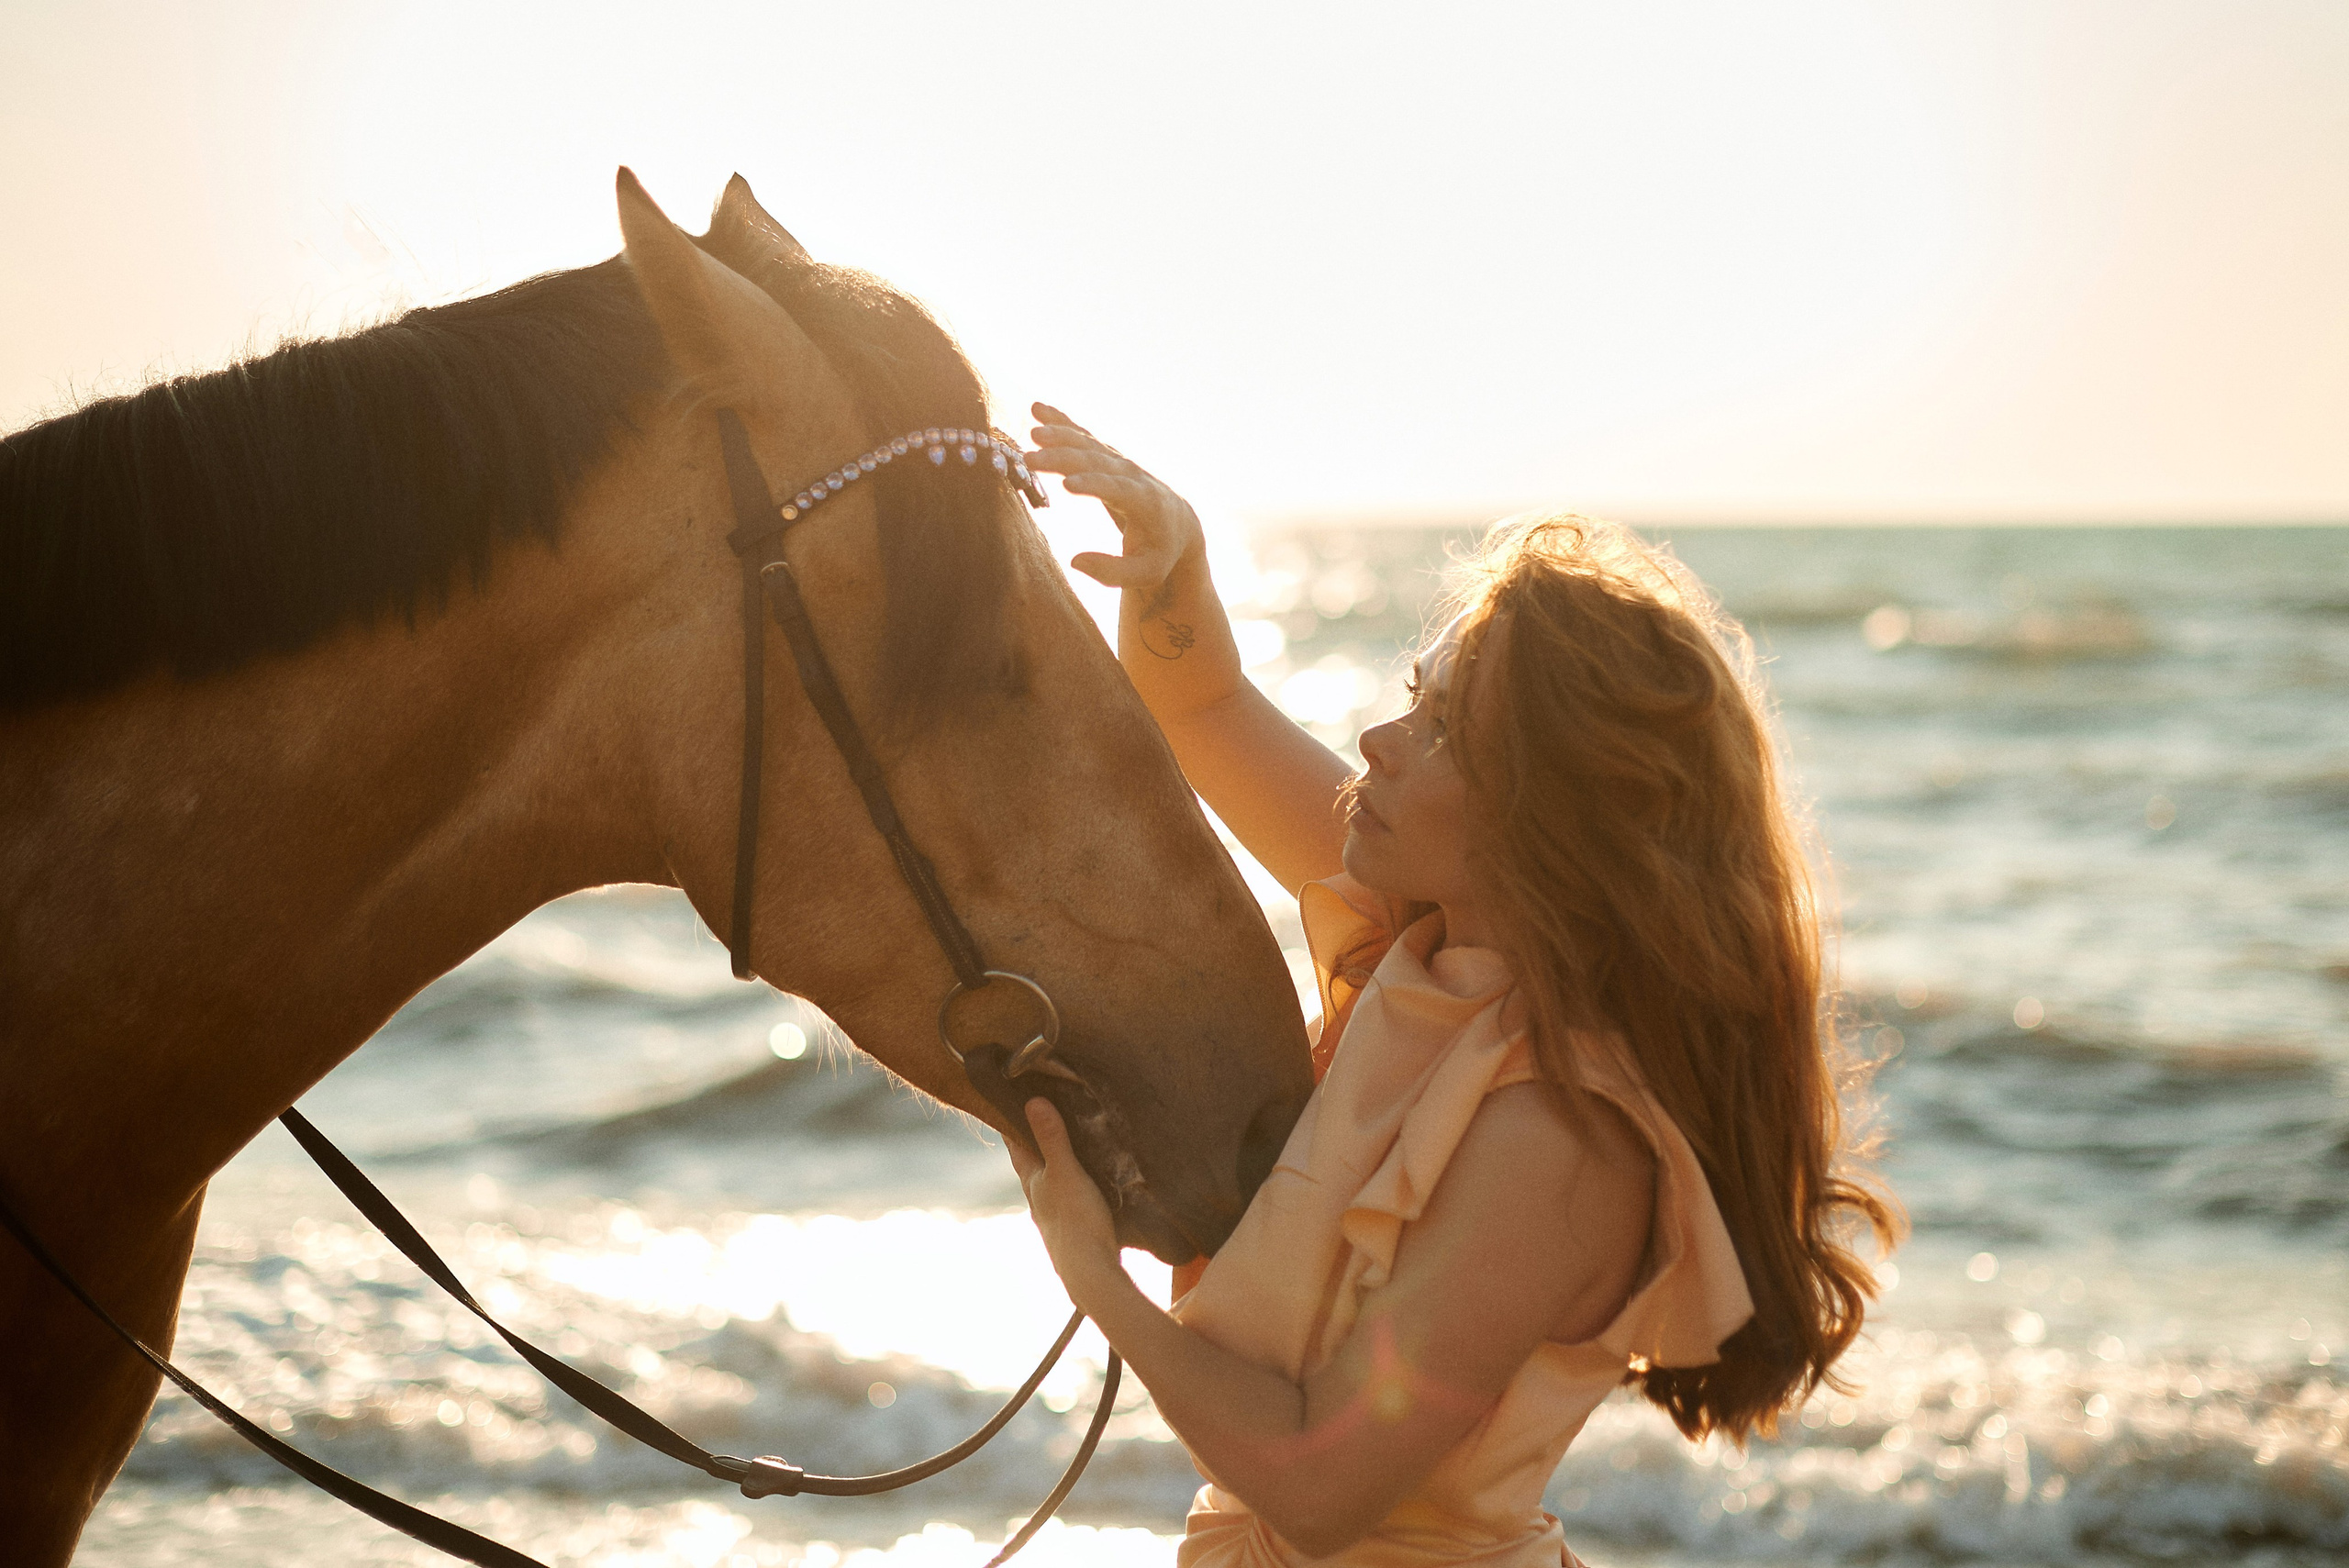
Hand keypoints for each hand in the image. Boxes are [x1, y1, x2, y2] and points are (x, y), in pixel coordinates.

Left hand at [1008, 1097, 1123, 1304]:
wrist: (1090, 1276)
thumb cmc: (1076, 1223)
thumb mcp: (1067, 1174)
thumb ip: (1052, 1139)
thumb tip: (1033, 1101)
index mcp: (1033, 1183)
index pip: (1015, 1147)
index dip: (1011, 1124)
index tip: (1008, 1102)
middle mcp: (1038, 1200)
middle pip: (1030, 1165)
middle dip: (1032, 1144)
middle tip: (1037, 1118)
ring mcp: (1054, 1218)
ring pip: (1048, 1184)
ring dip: (1052, 1166)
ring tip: (1065, 1148)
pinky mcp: (1073, 1231)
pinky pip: (1067, 1200)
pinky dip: (1070, 1186)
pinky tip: (1082, 1187)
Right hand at [1026, 403, 1204, 606]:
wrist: (1177, 521)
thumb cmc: (1160, 552)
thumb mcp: (1147, 573)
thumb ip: (1114, 573)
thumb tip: (1075, 561)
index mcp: (1146, 502)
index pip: (1118, 490)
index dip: (1094, 486)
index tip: (1066, 486)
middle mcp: (1132, 475)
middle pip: (1095, 462)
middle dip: (1064, 459)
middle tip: (1031, 459)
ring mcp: (1118, 462)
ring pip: (1087, 444)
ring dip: (1059, 436)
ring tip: (1032, 433)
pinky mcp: (1106, 456)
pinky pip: (1081, 435)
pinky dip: (1061, 421)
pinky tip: (1037, 409)